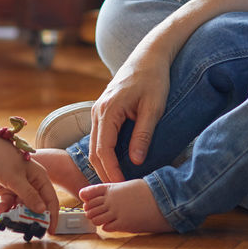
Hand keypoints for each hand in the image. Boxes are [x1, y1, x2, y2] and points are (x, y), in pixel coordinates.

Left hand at [0, 137, 59, 231]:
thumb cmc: (3, 158)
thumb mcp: (16, 179)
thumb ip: (29, 196)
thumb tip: (42, 211)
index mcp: (40, 178)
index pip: (51, 200)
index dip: (52, 216)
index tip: (50, 231)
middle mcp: (32, 184)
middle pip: (36, 206)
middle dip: (30, 218)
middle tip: (25, 229)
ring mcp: (19, 188)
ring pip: (22, 207)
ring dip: (15, 214)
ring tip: (8, 220)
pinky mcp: (7, 190)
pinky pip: (10, 204)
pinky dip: (6, 209)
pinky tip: (0, 211)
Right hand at [88, 43, 169, 182]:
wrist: (148, 56)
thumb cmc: (154, 79)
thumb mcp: (154, 107)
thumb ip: (143, 134)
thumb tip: (135, 161)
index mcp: (109, 110)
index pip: (103, 150)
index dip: (110, 171)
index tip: (120, 187)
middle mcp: (98, 111)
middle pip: (94, 151)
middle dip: (103, 173)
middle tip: (115, 192)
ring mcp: (98, 110)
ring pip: (94, 145)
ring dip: (102, 165)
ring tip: (116, 183)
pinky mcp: (103, 110)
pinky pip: (99, 137)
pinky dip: (104, 153)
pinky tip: (116, 164)